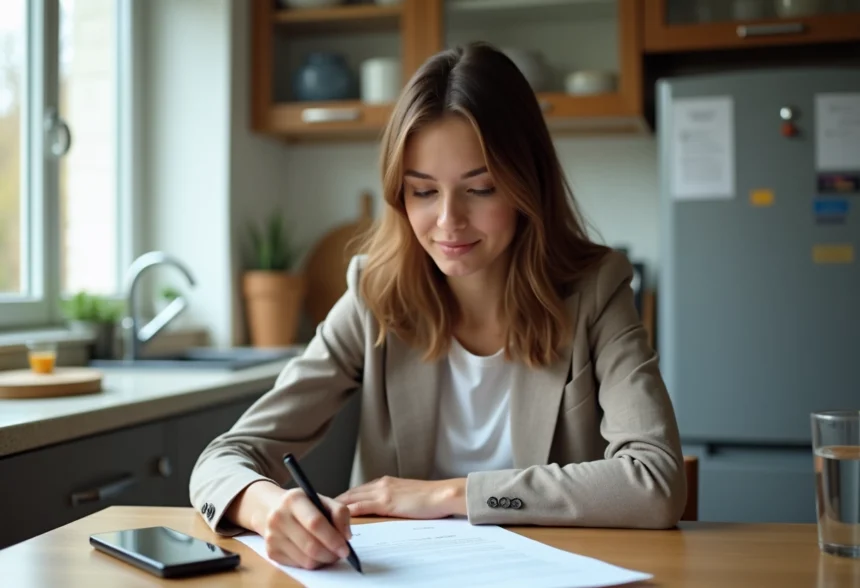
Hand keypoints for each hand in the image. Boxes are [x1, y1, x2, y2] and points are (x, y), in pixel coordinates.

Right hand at [258, 487, 352, 569]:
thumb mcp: (322, 499)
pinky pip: (299, 565)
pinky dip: (313, 563)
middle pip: (311, 545)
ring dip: (324, 560)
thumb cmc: (304, 505)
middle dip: (331, 554)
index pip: (315, 523)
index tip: (346, 548)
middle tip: (341, 554)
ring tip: (330, 552)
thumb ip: (339, 512)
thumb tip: (346, 536)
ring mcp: (272, 536)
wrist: (273, 508)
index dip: (333, 538)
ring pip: (306, 560)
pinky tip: (316, 554)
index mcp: (293, 499)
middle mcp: (278, 517)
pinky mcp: (271, 552)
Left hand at [335, 476, 465, 518]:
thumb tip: (384, 509)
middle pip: (350, 493)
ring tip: (323, 517)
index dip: (343, 499)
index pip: (358, 490)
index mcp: (385, 482)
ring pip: (351, 499)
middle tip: (319, 512)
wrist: (443, 494)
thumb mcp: (406, 495)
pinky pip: (361, 507)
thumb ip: (392, 499)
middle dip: (334, 502)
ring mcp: (382, 492)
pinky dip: (348, 513)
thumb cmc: (430, 498)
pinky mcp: (386, 502)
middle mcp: (380, 484)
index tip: (330, 506)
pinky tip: (339, 519)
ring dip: (337, 508)